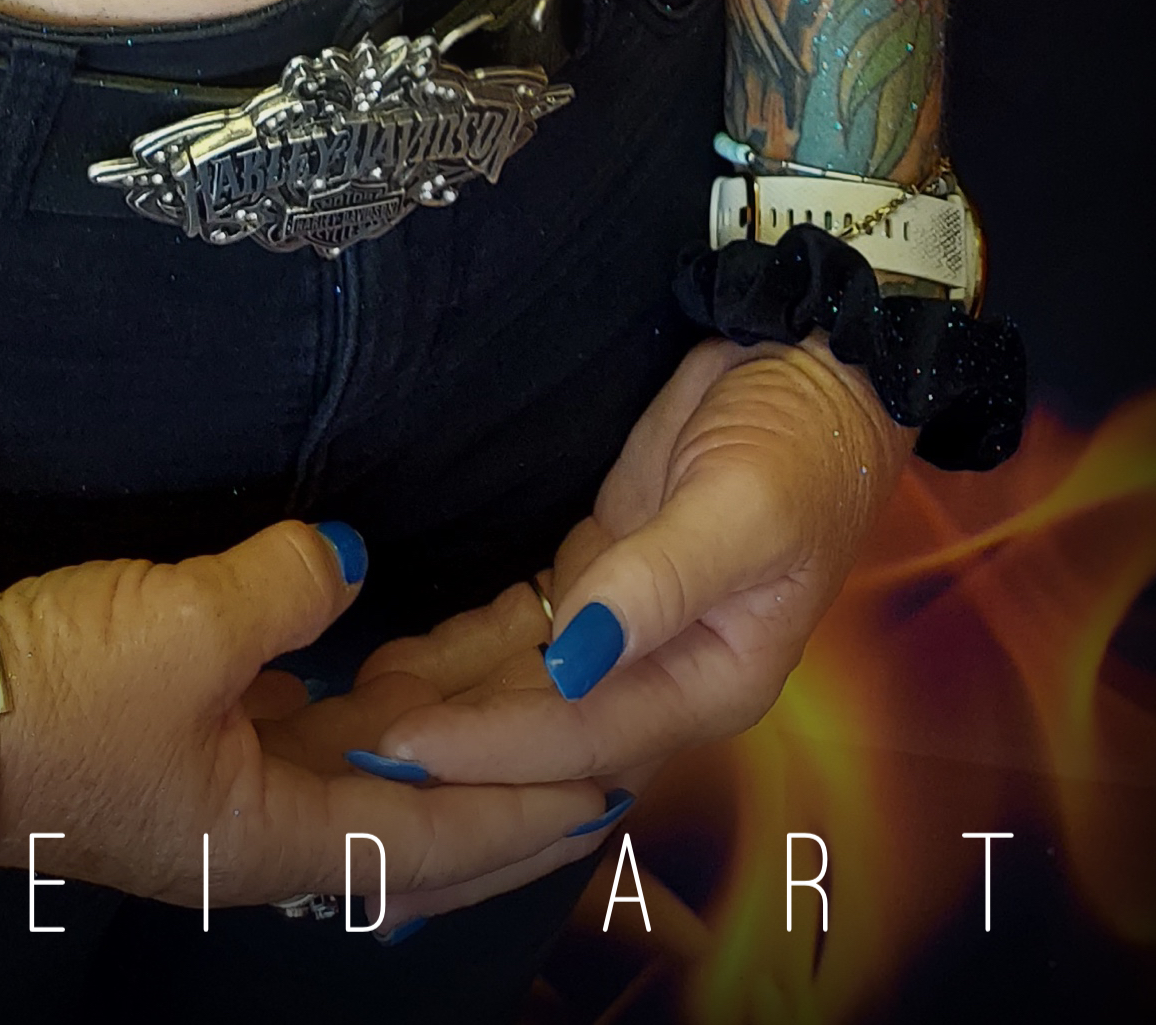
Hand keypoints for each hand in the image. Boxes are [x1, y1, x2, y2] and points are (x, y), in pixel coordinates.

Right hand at [0, 524, 622, 923]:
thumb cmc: (57, 690)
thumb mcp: (189, 624)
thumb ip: (290, 584)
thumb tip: (349, 560)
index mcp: (275, 835)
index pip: (436, 839)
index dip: (526, 814)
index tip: (610, 791)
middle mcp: (257, 835)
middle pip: (413, 835)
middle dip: (507, 809)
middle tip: (597, 776)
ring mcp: (215, 800)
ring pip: (358, 789)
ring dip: (438, 762)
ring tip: (514, 723)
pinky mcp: (176, 754)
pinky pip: (299, 747)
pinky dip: (362, 723)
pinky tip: (385, 685)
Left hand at [331, 335, 910, 809]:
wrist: (809, 369)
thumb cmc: (797, 443)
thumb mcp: (743, 508)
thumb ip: (660, 583)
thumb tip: (575, 660)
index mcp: (711, 683)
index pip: (583, 736)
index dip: (493, 748)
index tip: (403, 750)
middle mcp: (663, 677)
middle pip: (545, 748)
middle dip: (455, 773)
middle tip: (349, 785)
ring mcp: (625, 633)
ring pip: (522, 698)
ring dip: (444, 720)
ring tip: (346, 744)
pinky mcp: (594, 581)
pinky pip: (515, 640)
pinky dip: (455, 660)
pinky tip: (389, 672)